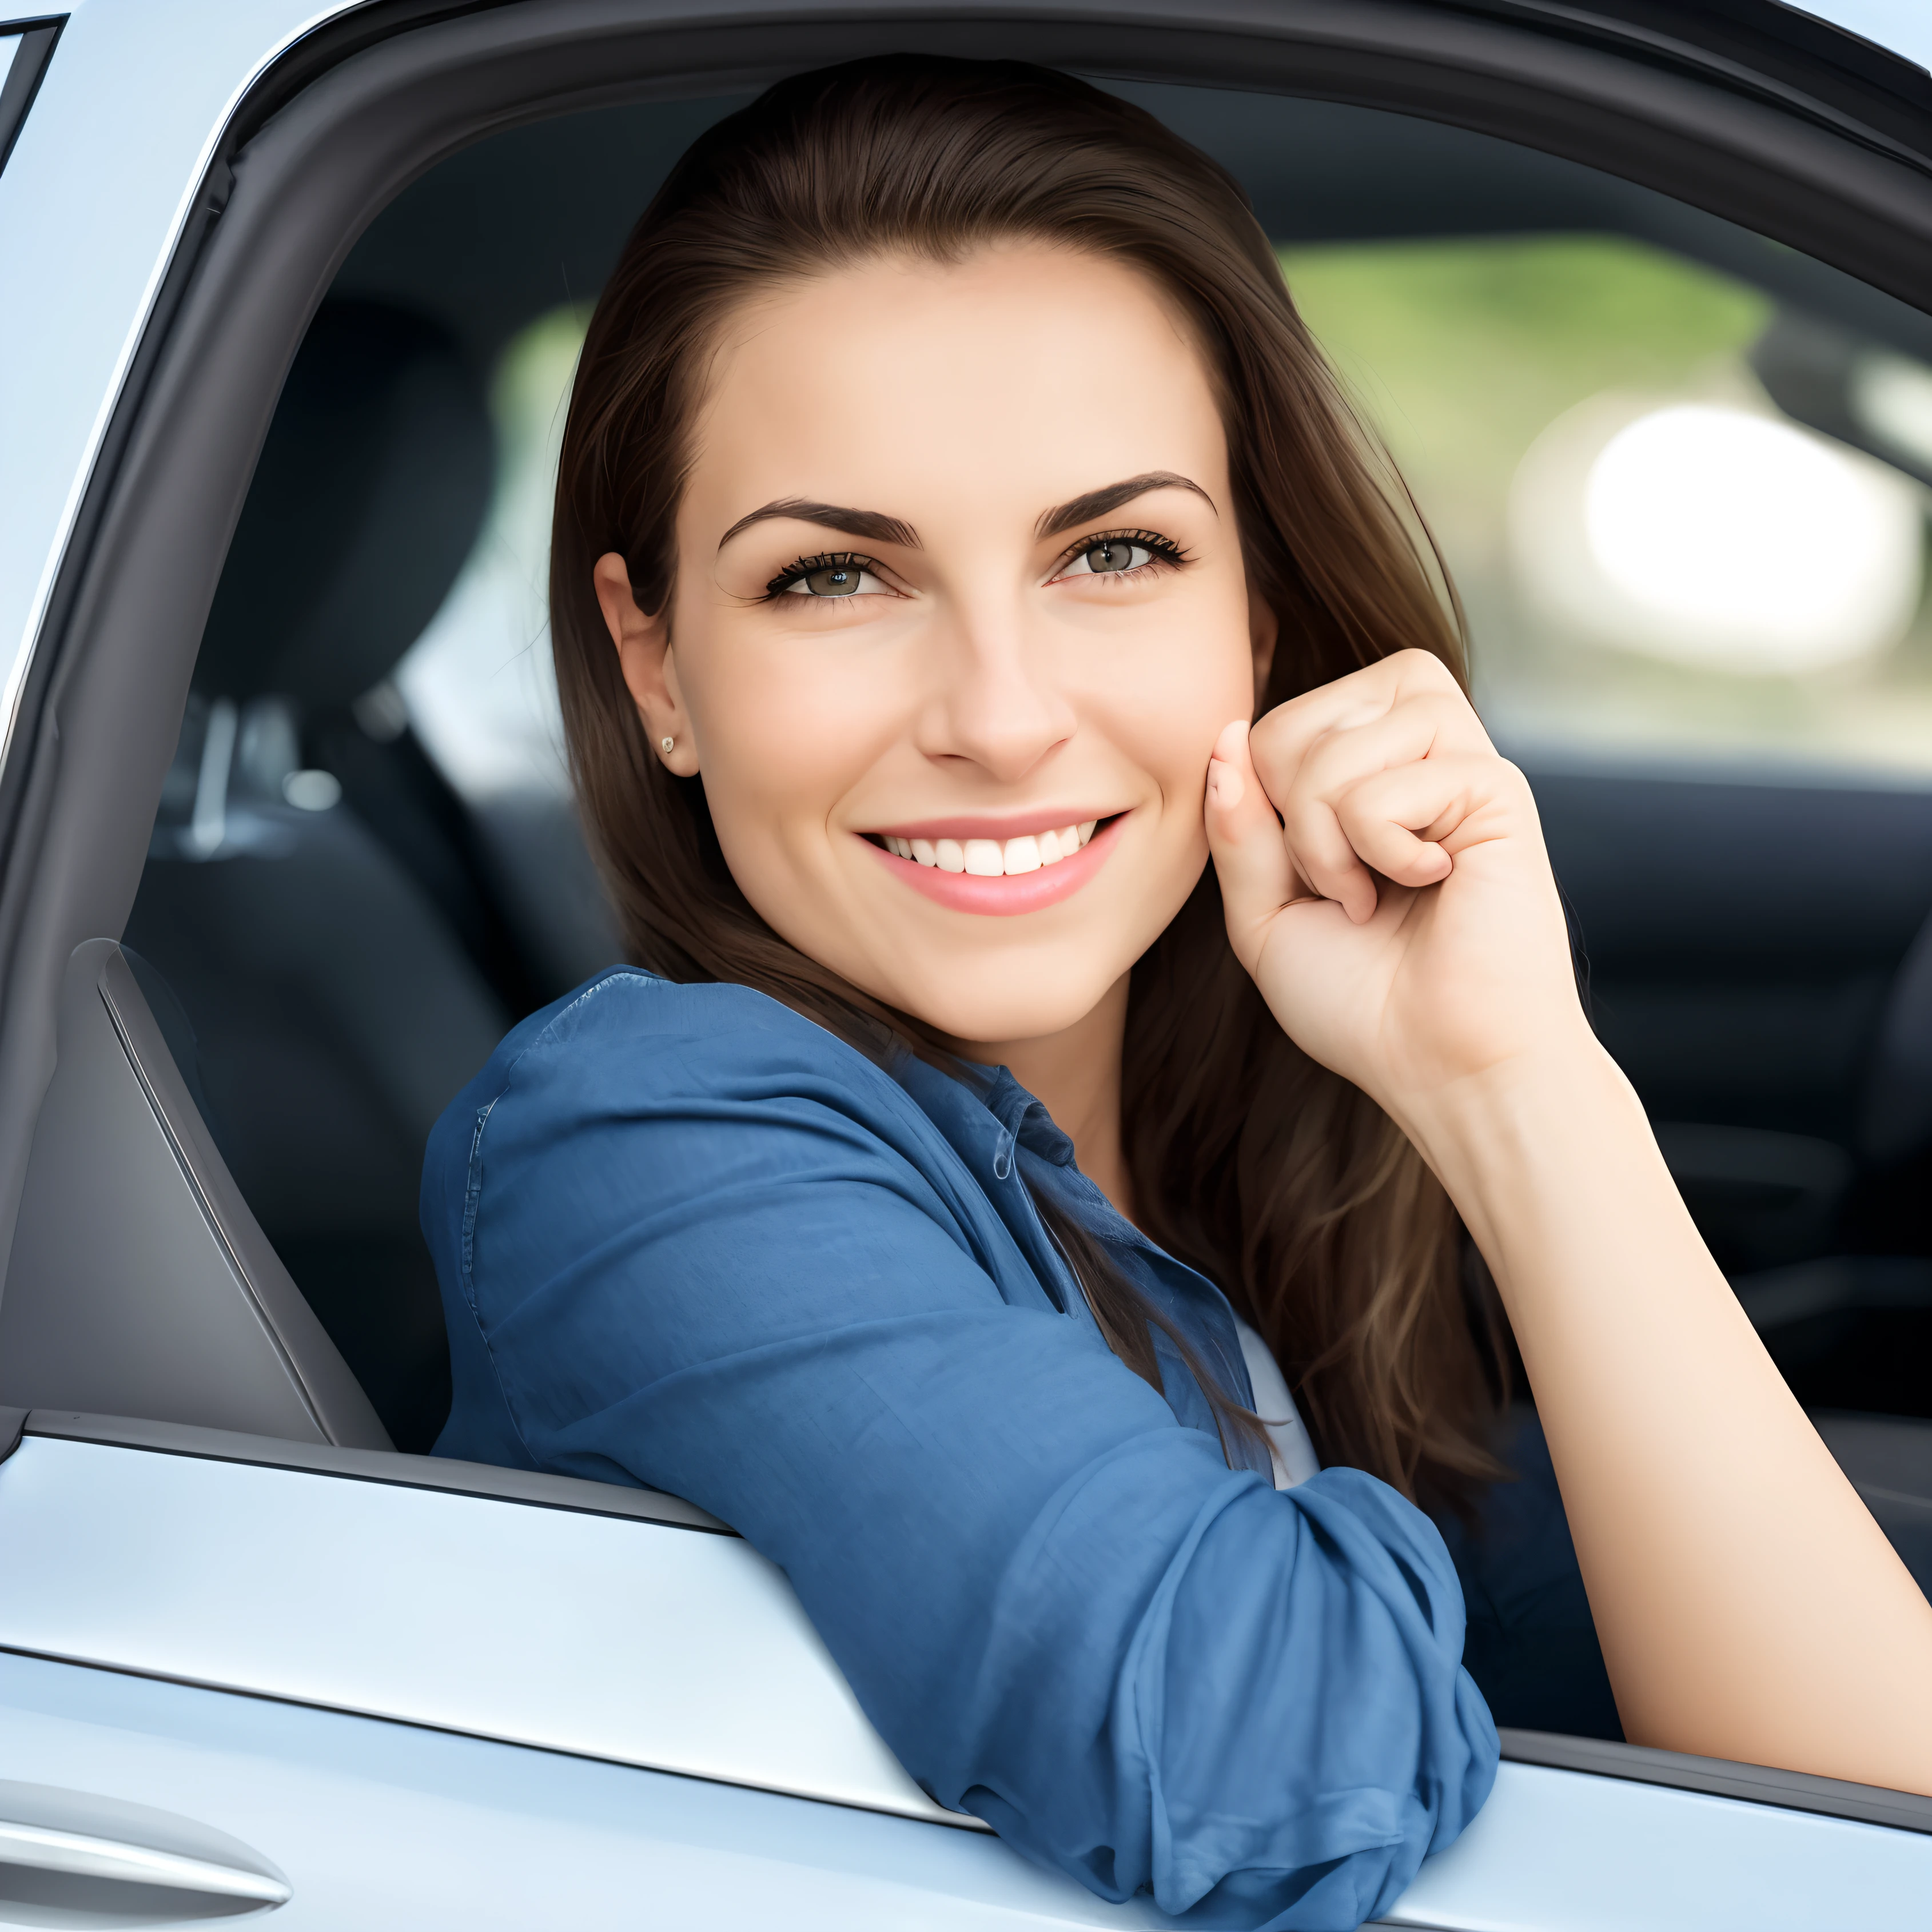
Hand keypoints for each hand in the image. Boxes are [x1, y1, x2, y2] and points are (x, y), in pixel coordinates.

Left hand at [1204, 649, 1588, 1122]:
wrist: (1444, 1067)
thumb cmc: (1361, 1003)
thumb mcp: (1264, 913)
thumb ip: (1238, 824)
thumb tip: (1226, 733)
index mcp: (1367, 768)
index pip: (1272, 729)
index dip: (1262, 814)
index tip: (1314, 884)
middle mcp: (1415, 749)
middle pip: (1290, 724)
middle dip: (1289, 821)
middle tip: (1345, 890)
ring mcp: (1459, 759)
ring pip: (1335, 746)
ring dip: (1329, 842)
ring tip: (1377, 896)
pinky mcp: (1495, 784)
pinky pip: (1382, 788)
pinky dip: (1382, 853)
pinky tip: (1434, 885)